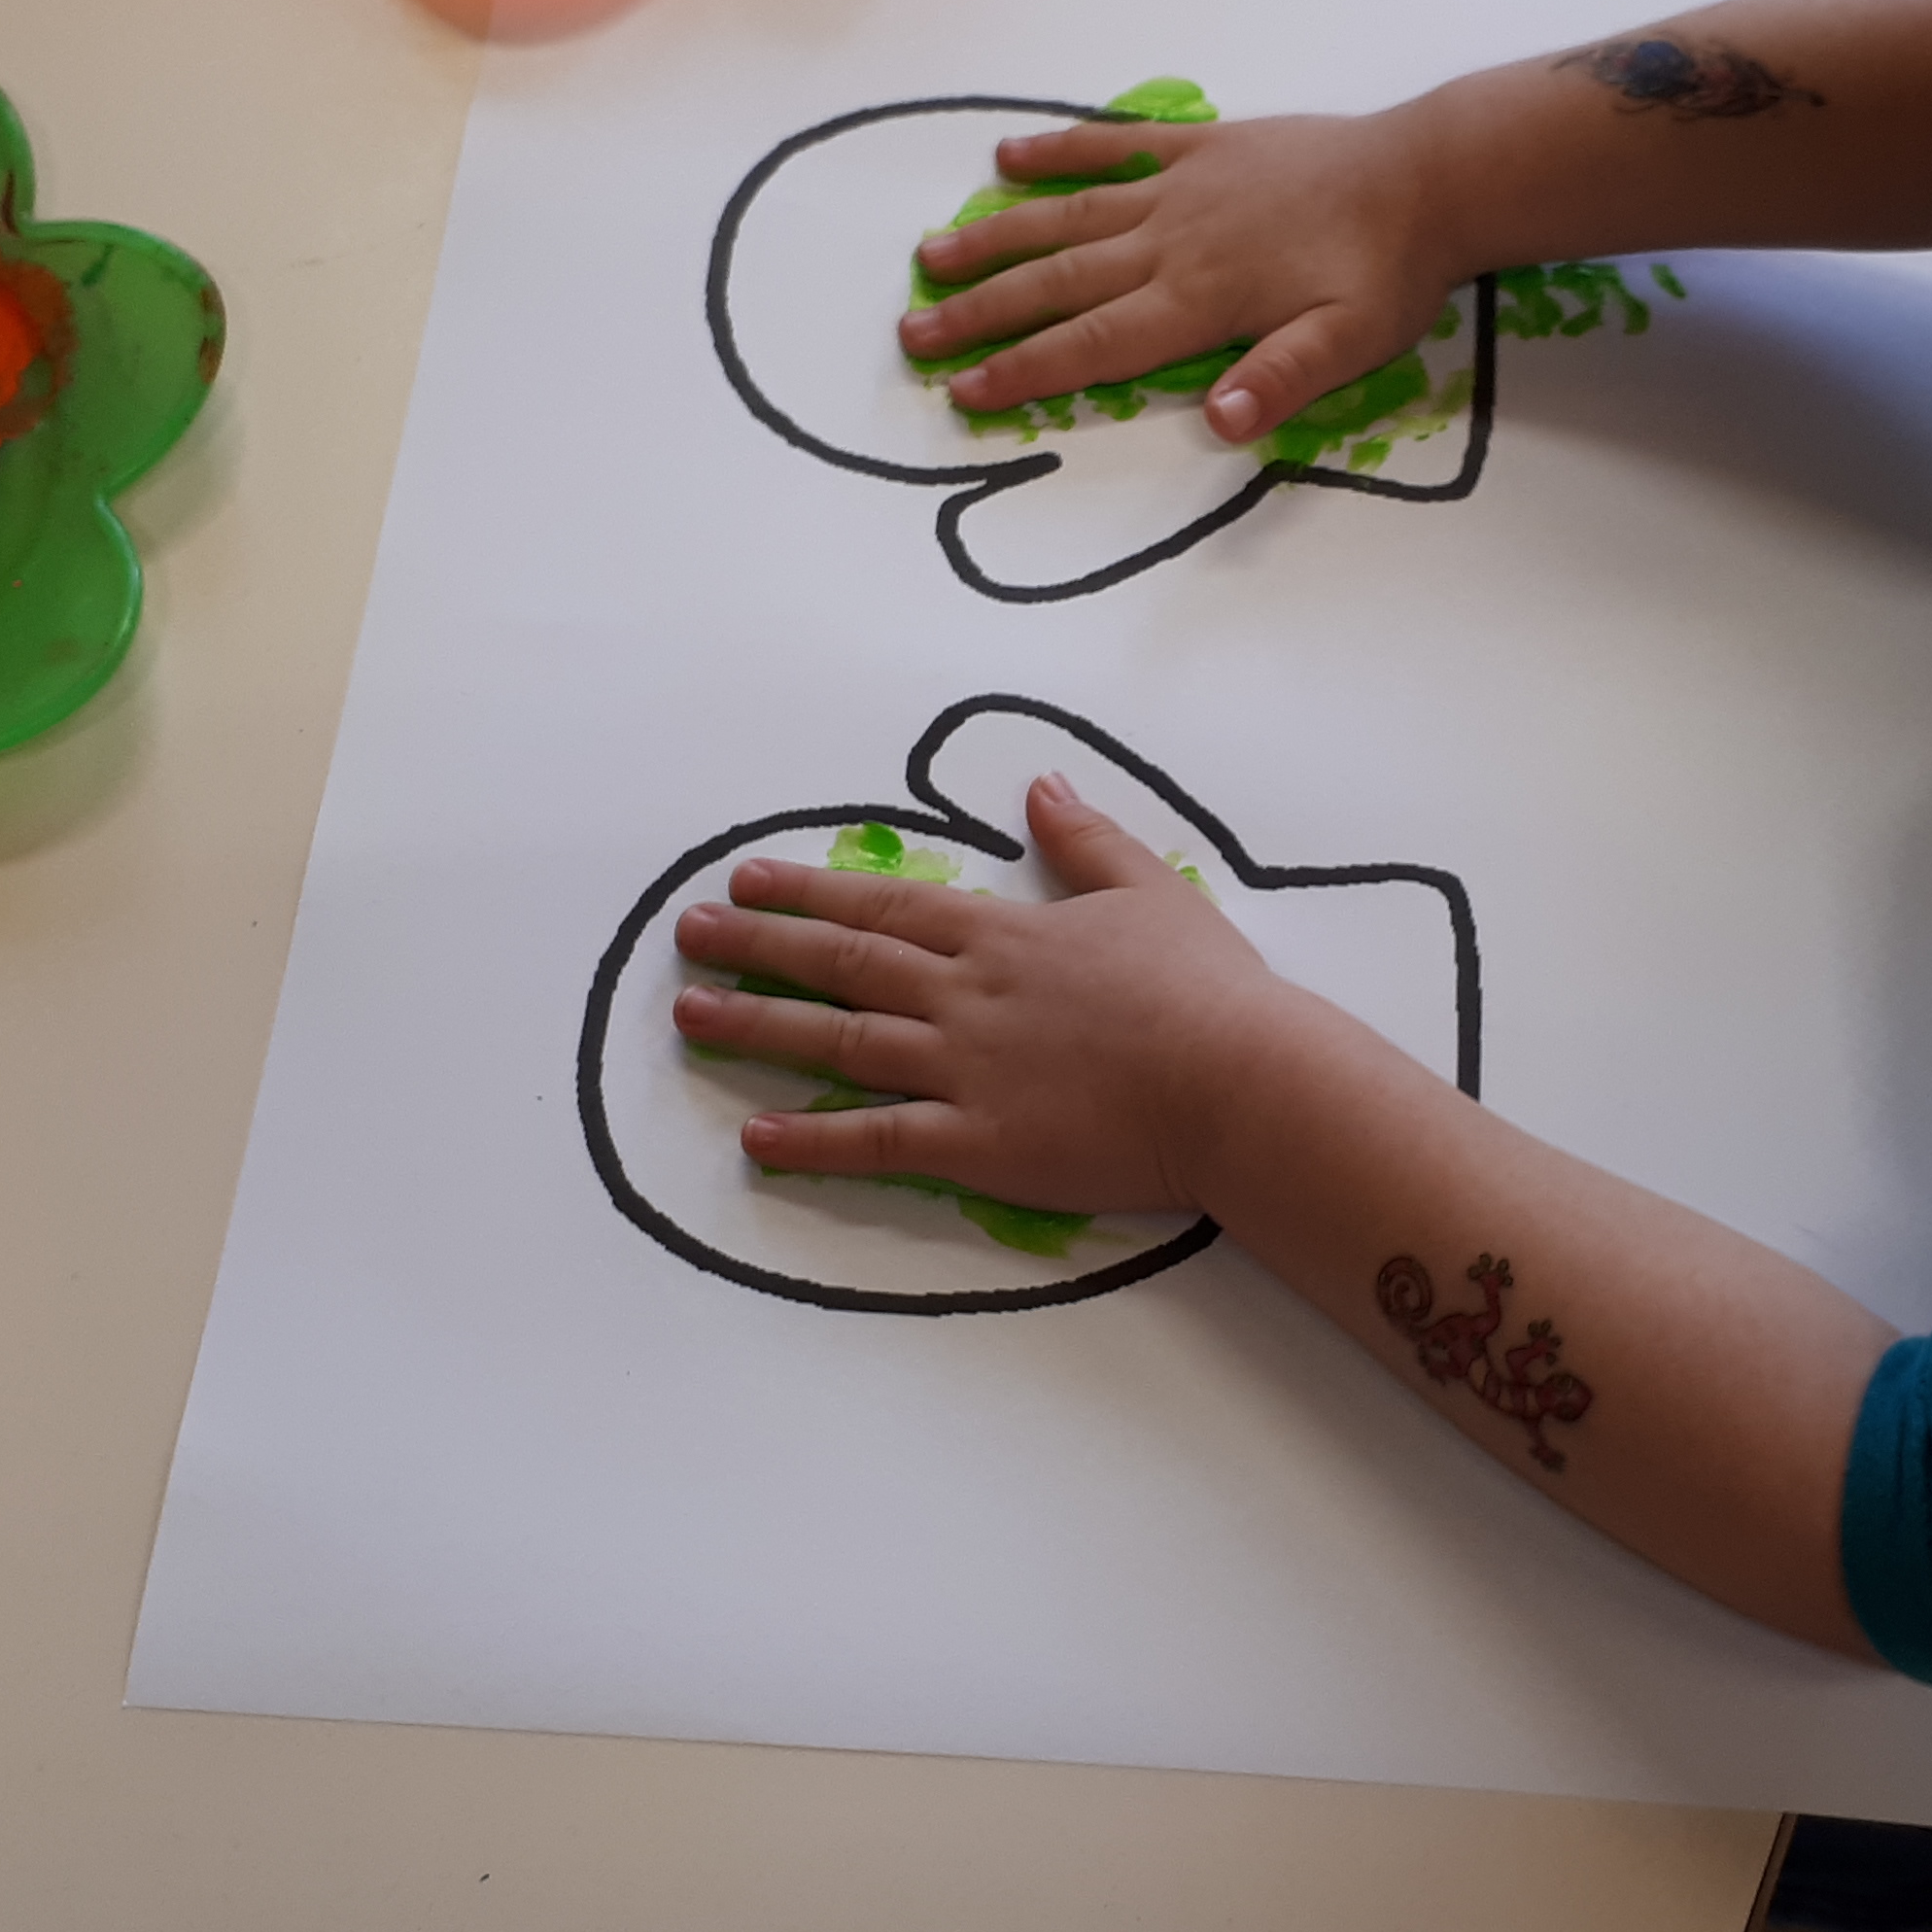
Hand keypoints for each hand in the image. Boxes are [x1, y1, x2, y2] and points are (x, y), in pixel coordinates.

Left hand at [670, 775, 1329, 1212]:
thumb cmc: (1209, 991)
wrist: (1241, 1081)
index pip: (886, 903)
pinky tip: (755, 1138)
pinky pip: (877, 1140)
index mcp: (1004, 933)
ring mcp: (964, 1068)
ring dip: (758, 1025)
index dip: (811, 890)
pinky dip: (812, 1140)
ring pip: (838, 1041)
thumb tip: (1043, 786)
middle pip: (842, 961)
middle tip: (690, 935)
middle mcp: (966, 993)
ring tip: (690, 1017)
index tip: (748, 880)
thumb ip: (1087, 840)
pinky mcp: (977, 1144)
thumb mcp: (1151, 891)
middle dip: (759, 944)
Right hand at [899, 109, 1468, 442]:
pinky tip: (1008, 158)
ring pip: (1068, 216)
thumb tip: (1220, 424)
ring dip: (997, 237)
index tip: (963, 390)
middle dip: (981, 311)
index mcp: (1199, 300)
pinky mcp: (1200, 146)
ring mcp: (1180, 188)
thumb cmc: (1389, 270)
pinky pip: (1116, 147)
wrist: (1427, 174)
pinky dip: (1061, 151)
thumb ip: (1280, 381)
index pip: (1093, 346)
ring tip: (931, 253)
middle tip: (912, 332)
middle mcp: (1171, 243)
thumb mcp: (1349, 344)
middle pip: (1058, 282)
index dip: (1024, 369)